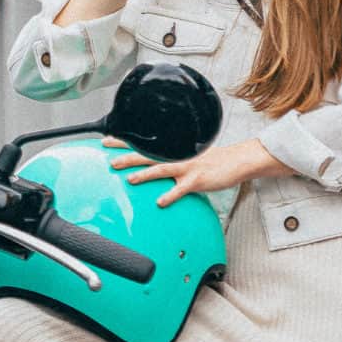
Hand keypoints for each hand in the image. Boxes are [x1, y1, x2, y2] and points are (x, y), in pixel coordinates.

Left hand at [107, 136, 287, 206]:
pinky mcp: (197, 179)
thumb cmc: (208, 161)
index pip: (143, 144)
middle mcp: (176, 156)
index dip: (124, 141)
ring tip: (129, 179)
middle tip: (109, 160)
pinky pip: (181, 189)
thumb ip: (166, 161)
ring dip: (144, 174)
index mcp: (171, 150)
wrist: (236, 161)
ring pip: (161, 169)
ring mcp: (187, 167)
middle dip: (127, 156)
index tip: (106, 140)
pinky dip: (170, 195)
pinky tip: (160, 202)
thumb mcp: (185, 157)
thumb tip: (146, 166)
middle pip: (147, 155)